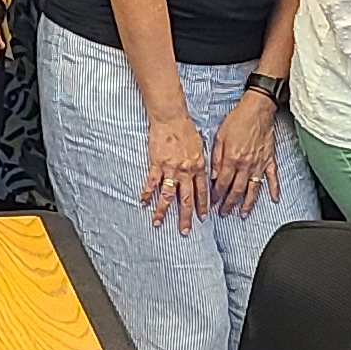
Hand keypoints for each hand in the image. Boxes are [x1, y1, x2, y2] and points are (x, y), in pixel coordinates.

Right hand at [142, 107, 213, 233]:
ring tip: (158, 223)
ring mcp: (171, 169)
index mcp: (199, 167)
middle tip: (185, 231)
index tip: (203, 218)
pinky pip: (152, 183)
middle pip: (187, 199)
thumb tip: (207, 175)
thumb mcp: (201, 146)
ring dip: (163, 211)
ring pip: (168, 195)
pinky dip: (147, 193)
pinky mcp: (157, 164)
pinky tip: (143, 202)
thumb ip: (203, 162)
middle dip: (186, 217)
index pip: (202, 192)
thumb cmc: (186, 129)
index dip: (203, 206)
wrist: (171, 118)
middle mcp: (186, 171)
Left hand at [210, 89, 282, 216]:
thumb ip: (216, 159)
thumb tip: (213, 176)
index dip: (216, 195)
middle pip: (236, 190)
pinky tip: (274, 199)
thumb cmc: (237, 120)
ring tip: (243, 214)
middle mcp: (246, 165)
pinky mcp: (270, 160)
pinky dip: (274, 189)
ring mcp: (259, 164)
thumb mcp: (219, 137)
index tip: (212, 204)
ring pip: (253, 189)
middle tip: (224, 213)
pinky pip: (272, 177)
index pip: (222, 183)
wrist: (257, 109)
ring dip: (248, 203)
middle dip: (229, 204)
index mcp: (232, 159)